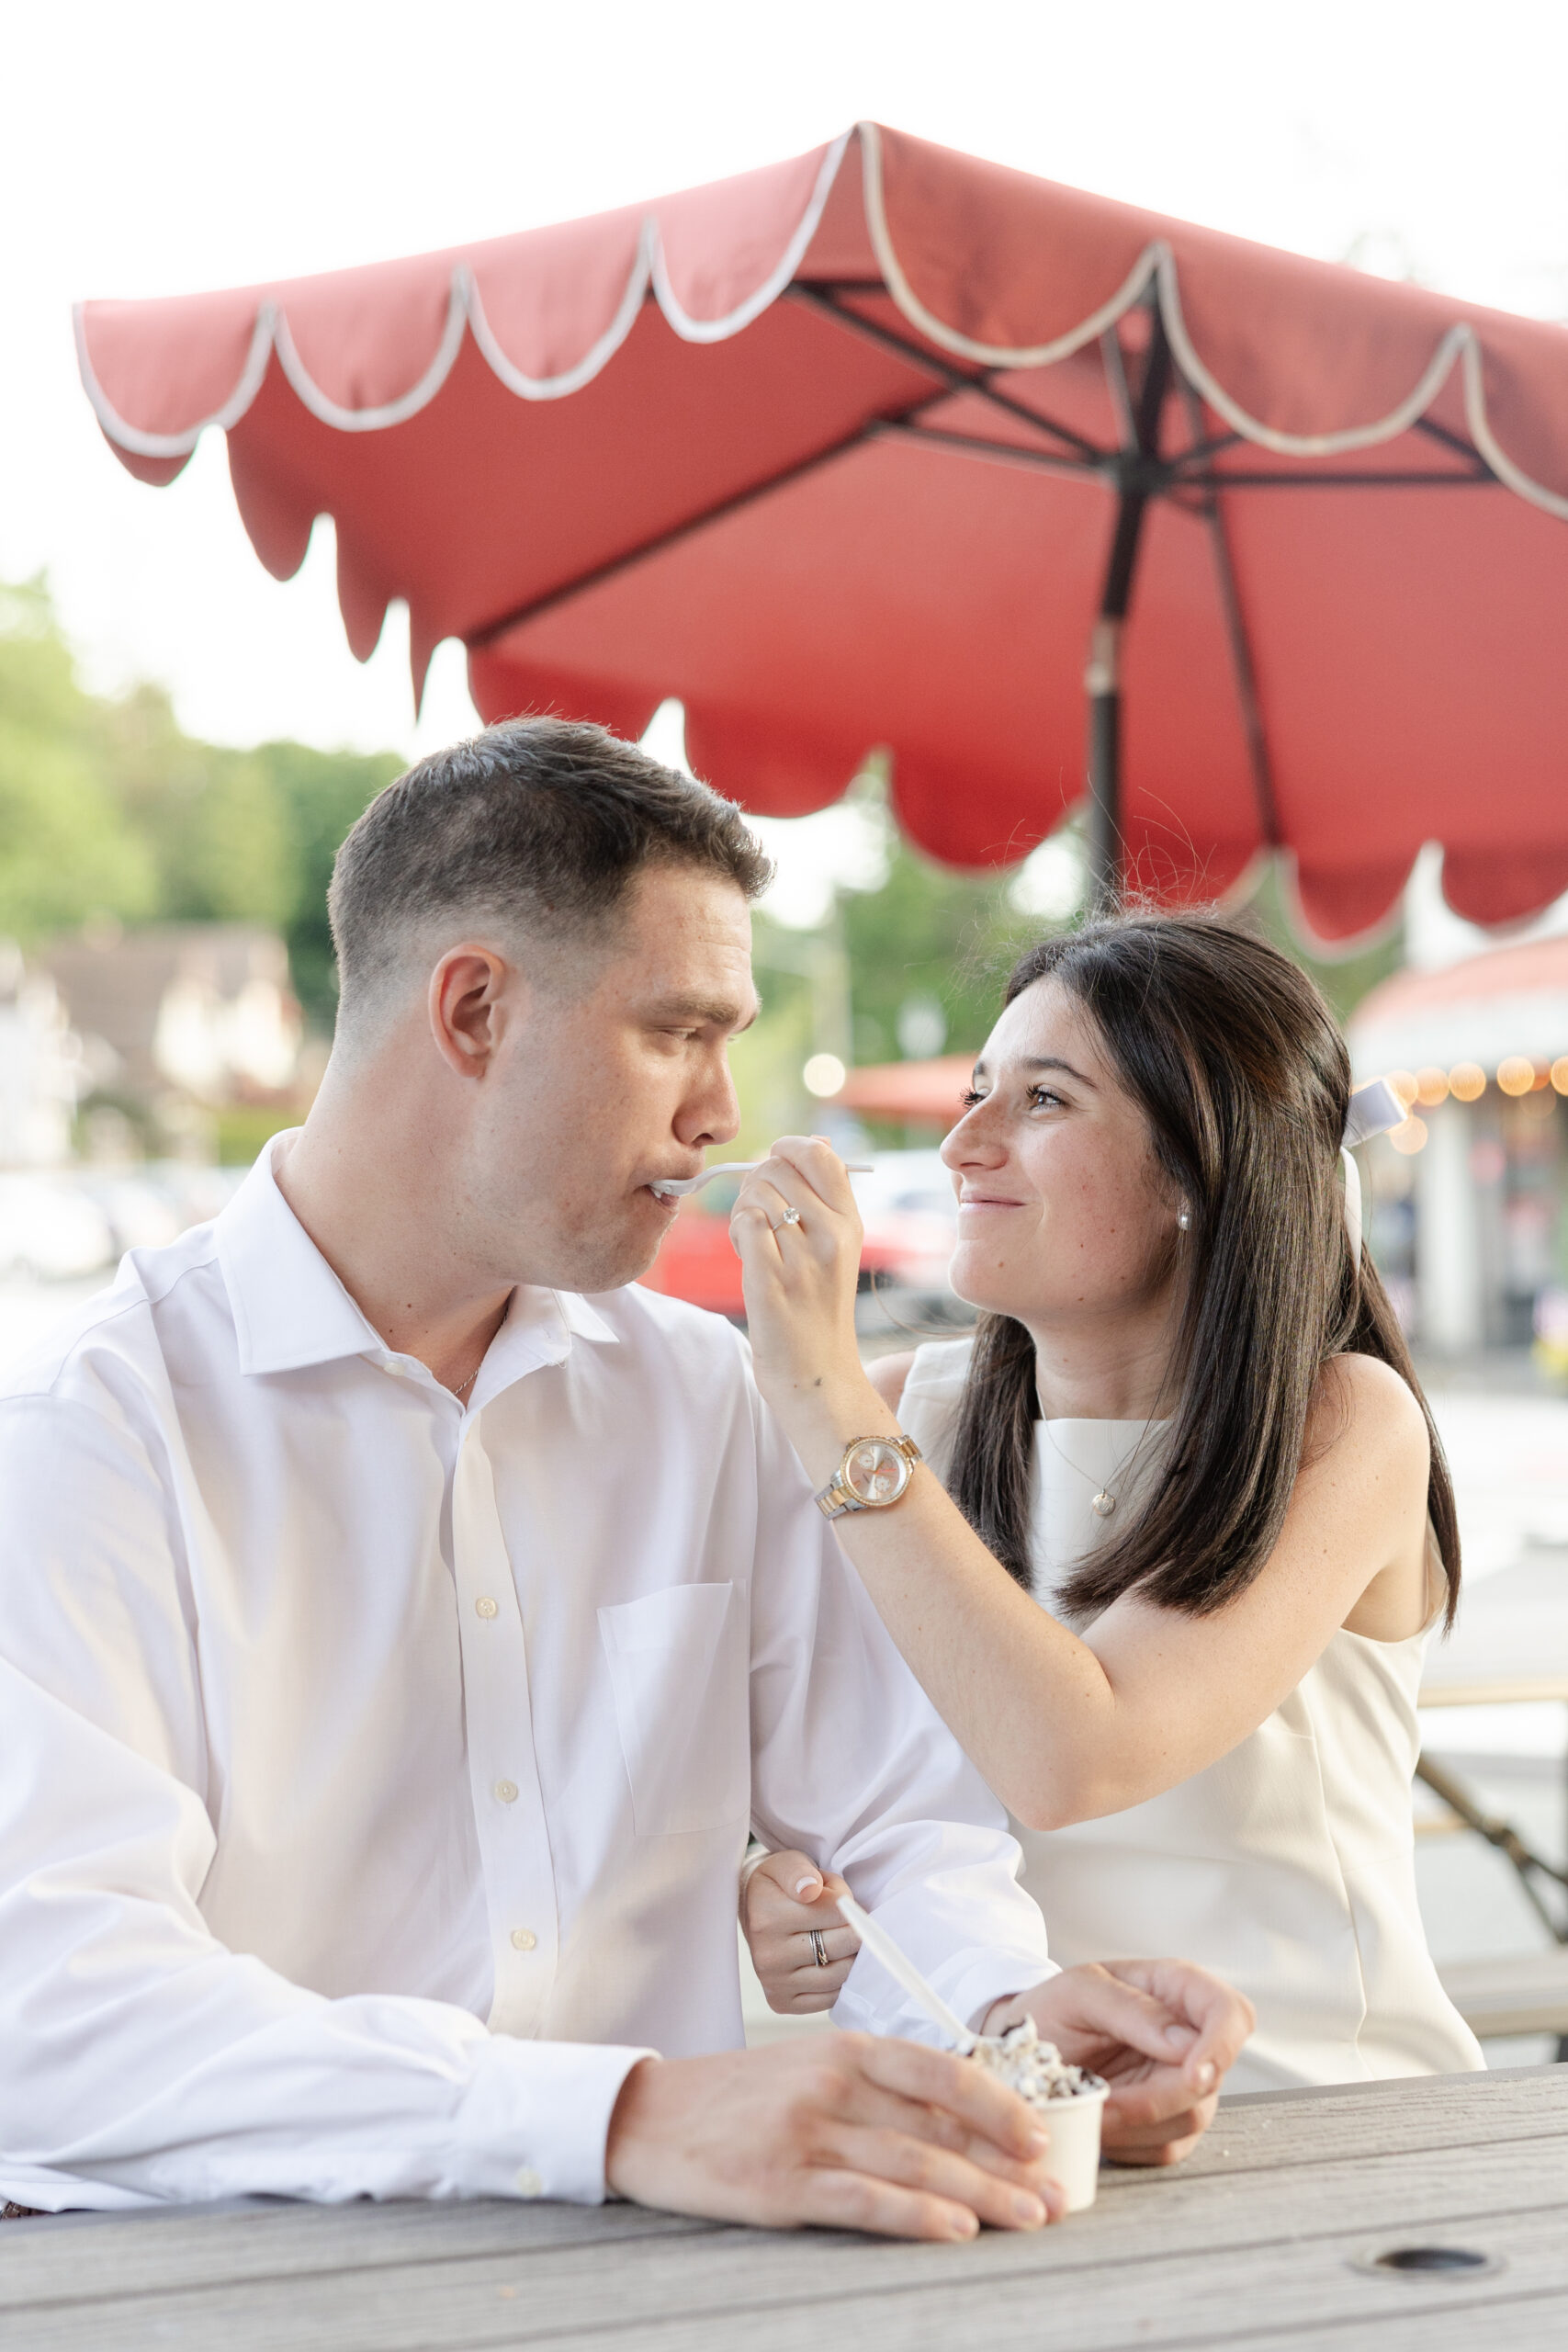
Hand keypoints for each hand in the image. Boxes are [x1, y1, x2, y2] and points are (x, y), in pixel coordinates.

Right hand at [604, 2034, 1066, 2239]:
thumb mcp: (808, 2073)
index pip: (940, 2069)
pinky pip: (864, 2199)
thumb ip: (874, 2092)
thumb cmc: (736, 2099)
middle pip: (939, 2126)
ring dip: (982, 2194)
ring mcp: (807, 2132)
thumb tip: (958, 2126)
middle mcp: (832, 2082)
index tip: (1041, 2137)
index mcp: (844, 2049)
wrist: (646, 2114)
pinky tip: (956, 2229)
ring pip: (915, 2163)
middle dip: (1007, 2164)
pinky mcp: (780, 2182)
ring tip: (1029, 2218)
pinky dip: (916, 2215)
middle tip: (1057, 2196)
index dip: (999, 2103)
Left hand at [729, 1138, 872, 1429]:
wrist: (816, 1373)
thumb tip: (813, 1141)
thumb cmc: (817, 1307)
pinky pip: (744, 1223)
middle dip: (755, 1183)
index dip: (788, 1148)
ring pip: (755, 1193)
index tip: (773, 1162)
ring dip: (742, 1209)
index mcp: (852, 1224)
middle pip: (777, 1168)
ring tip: (753, 1241)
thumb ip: (825, 1196)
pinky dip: (737, 1233)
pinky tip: (746, 1255)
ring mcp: (803, 1260)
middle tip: (757, 1216)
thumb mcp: (837, 1248)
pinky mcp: (771, 1280)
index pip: (821, 1156)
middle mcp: (833, 1237)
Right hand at [742, 1850, 856, 2012]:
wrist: (753, 1909)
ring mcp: (773, 1983)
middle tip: (844, 1918)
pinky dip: (840, 1980)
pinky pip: (830, 1998)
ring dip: (851, 1954)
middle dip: (854, 1927)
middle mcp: (767, 1955)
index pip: (837, 1912)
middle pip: (843, 1944)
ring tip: (836, 1937)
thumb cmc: (778, 1885)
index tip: (837, 1896)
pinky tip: (830, 1960)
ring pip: (840, 1974)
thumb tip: (809, 1890)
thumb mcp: (787, 1863)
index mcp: (767, 1917)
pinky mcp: (781, 2002)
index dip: (847, 1901)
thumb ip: (800, 1871)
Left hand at [991, 1960, 1254, 2165]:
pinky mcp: (1167, 2125)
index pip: (1231, 2014)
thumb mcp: (1077, 1992)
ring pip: (1189, 2120)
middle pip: (1209, 2080)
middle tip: (1102, 2101)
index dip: (1222, 2046)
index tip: (1192, 2075)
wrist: (1024, 2051)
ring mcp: (1182, 2085)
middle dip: (1155, 2098)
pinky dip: (1128, 2144)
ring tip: (1086, 2105)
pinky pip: (1165, 2149)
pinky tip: (1096, 2122)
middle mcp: (1189, 2038)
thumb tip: (1185, 2044)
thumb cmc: (1052, 2009)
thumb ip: (1130, 2009)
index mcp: (1176, 1989)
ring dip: (1134, 2123)